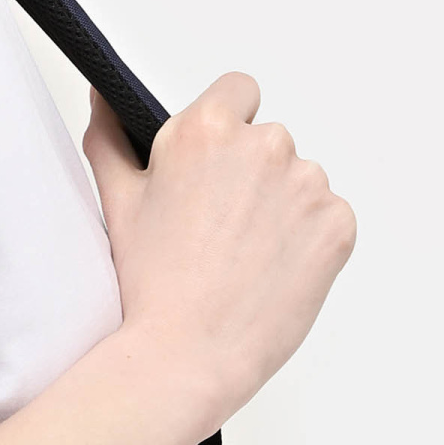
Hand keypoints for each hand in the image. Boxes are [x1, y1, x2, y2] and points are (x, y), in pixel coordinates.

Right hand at [84, 75, 355, 435]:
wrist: (189, 353)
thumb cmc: (150, 281)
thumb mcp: (118, 201)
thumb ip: (110, 136)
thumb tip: (105, 97)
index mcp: (208, 128)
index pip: (238, 90)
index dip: (226, 126)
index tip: (215, 164)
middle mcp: (265, 144)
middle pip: (268, 140)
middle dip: (249, 173)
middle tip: (218, 226)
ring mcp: (309, 184)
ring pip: (300, 181)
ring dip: (281, 207)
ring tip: (244, 255)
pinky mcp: (338, 224)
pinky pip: (327, 218)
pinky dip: (307, 239)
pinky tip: (272, 268)